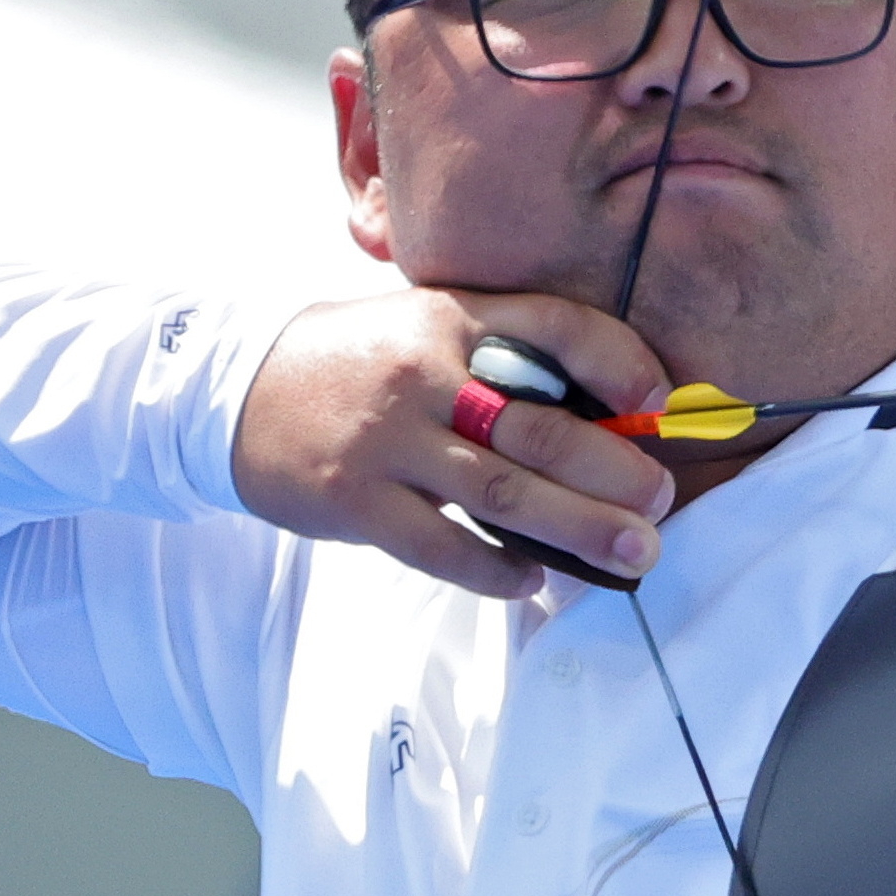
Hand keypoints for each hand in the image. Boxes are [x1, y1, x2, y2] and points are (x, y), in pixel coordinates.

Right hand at [234, 290, 676, 597]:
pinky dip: (496, 569)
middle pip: (544, 427)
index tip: (662, 405)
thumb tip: (612, 420)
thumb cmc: (363, 363)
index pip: (559, 326)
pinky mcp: (355, 499)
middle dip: (618, 472)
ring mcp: (388, 439)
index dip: (623, 364)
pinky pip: (442, 546)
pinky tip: (531, 578)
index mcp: (455, 316)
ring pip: (505, 493)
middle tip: (662, 503)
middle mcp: (426, 372)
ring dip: (580, 528)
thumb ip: (506, 359)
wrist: (233, 388)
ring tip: (635, 551)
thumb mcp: (431, 329)